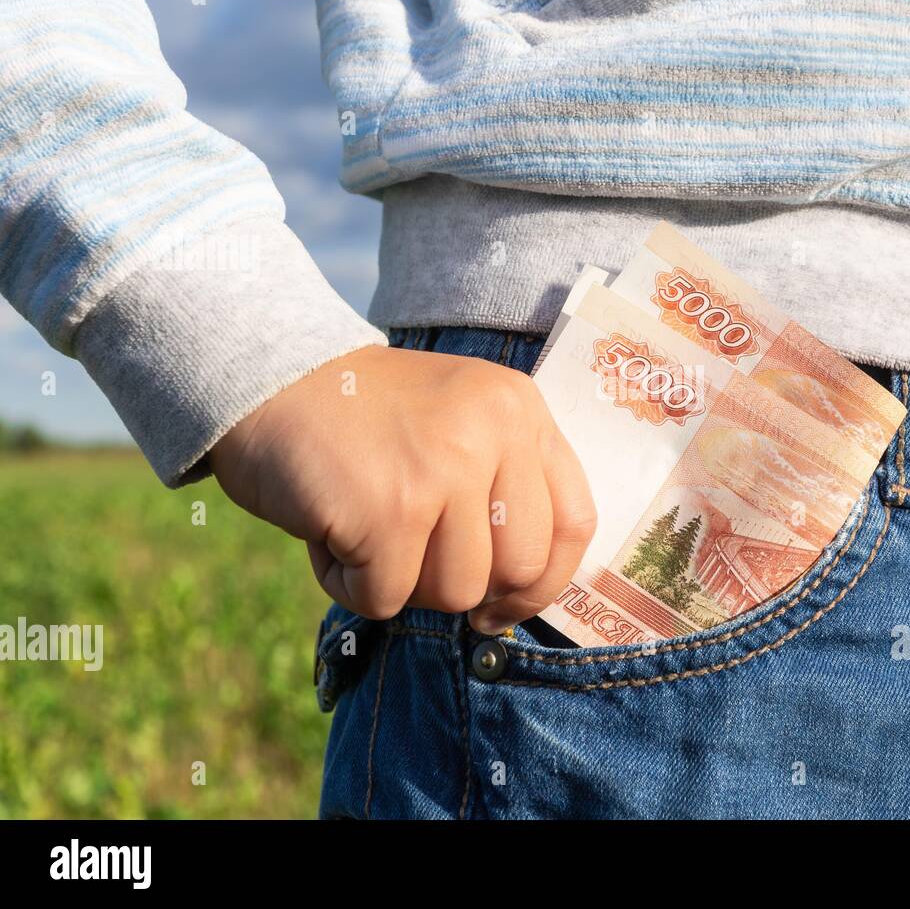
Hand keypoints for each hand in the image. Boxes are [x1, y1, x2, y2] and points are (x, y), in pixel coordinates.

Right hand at [209, 345, 596, 633]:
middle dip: (464, 587)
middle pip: (518, 569)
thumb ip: (501, 484)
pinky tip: (328, 533)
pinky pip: (388, 599)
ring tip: (363, 528)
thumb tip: (521, 596)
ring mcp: (444, 468)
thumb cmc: (361, 418)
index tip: (504, 603)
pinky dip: (348, 583)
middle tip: (413, 562)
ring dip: (400, 582)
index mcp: (519, 410)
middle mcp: (493, 431)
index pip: (575, 522)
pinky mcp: (389, 509)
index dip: (546, 581)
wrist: (263, 377)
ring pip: (456, 592)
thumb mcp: (456, 421)